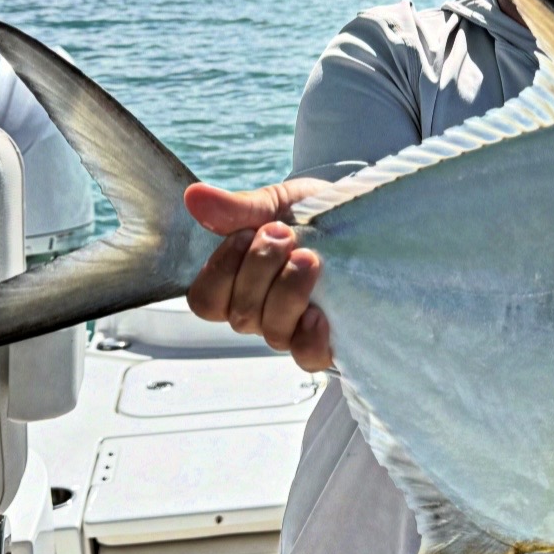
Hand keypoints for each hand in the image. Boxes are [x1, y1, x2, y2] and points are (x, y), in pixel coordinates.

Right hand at [184, 180, 333, 370]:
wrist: (358, 215)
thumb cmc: (307, 214)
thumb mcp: (273, 203)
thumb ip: (235, 209)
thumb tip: (194, 197)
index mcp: (237, 284)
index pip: (206, 301)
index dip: (220, 270)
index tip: (245, 234)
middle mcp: (260, 313)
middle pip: (241, 314)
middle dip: (261, 268)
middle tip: (284, 234)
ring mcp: (292, 328)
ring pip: (274, 333)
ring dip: (288, 293)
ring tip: (309, 259)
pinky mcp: (326, 339)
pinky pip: (308, 357)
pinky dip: (310, 338)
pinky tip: (319, 313)